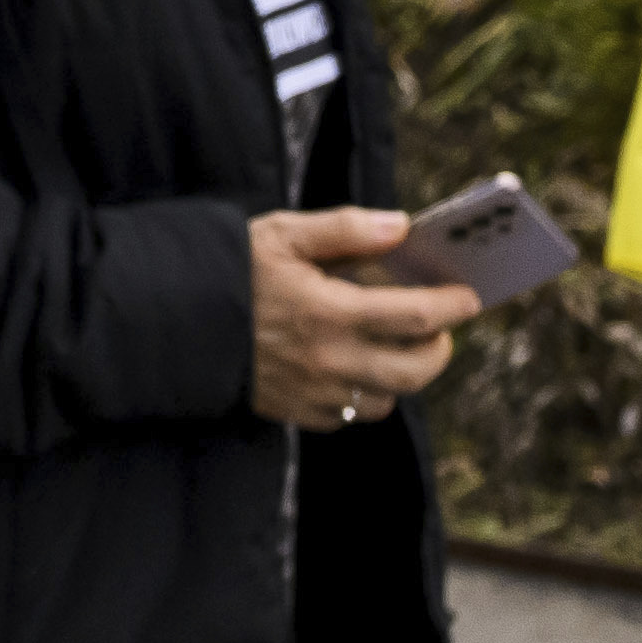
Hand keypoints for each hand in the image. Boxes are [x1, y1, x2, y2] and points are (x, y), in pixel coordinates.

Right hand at [249, 209, 477, 428]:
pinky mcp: (297, 413)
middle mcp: (330, 359)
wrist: (172, 321)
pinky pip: (349, 415)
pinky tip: (351, 368)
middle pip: (416, 370)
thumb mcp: (283, 234)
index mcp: (331, 311)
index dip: (453, 306)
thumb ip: (346, 228)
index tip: (469, 296)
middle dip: (440, 349)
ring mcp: (315, 393)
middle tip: (440, 329)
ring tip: (395, 348)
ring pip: (387, 400)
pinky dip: (362, 395)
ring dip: (401, 376)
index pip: (418, 316)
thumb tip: (401, 226)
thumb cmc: (230, 270)